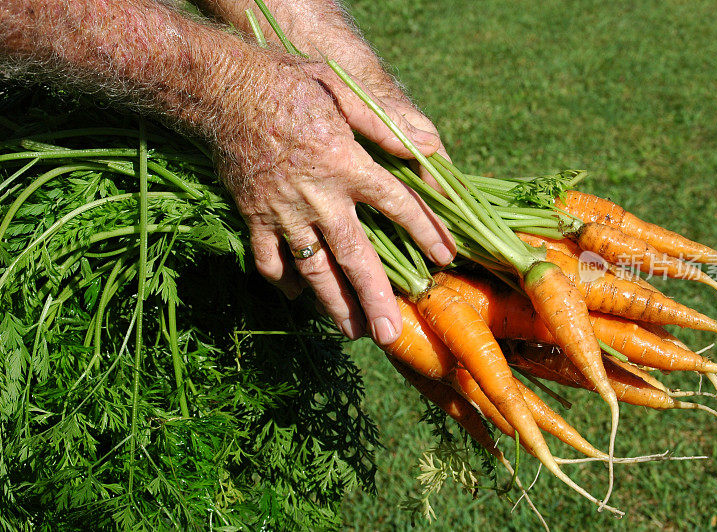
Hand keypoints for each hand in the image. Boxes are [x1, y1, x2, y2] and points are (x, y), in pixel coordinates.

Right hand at [214, 56, 454, 343]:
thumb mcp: (341, 90)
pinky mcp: (254, 217)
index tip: (444, 257)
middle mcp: (317, 196)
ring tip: (353, 333)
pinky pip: (269, 260)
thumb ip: (384, 124)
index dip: (424, 231)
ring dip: (334, 305)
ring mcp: (282, 212)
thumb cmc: (286, 84)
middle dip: (374, 299)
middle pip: (354, 256)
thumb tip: (430, 146)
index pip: (396, 205)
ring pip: (312, 269)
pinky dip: (285, 282)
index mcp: (345, 163)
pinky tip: (300, 295)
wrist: (221, 89)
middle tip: (391, 335)